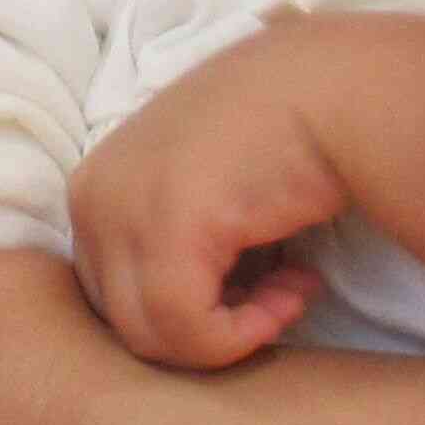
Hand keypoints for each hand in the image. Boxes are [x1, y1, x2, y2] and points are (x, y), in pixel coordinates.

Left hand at [66, 18, 368, 367]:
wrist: (333, 87)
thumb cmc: (281, 130)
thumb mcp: (202, 182)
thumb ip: (172, 235)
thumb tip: (183, 308)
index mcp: (93, 187)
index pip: (115, 295)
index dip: (189, 307)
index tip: (258, 285)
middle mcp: (91, 197)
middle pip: (128, 320)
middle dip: (206, 324)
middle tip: (279, 292)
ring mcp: (119, 212)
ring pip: (154, 338)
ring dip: (232, 332)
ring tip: (292, 289)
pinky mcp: (164, 230)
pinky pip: (189, 331)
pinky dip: (247, 333)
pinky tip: (297, 289)